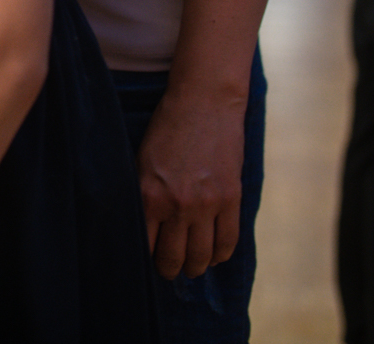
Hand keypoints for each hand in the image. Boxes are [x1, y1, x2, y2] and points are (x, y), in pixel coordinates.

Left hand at [138, 88, 246, 278]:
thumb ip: (144, 194)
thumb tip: (143, 226)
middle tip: (169, 271)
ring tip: (191, 267)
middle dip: (169, 269)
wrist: (203, 103)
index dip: (146, 258)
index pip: (145, 244)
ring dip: (196, 266)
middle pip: (173, 257)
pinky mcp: (231, 199)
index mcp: (148, 195)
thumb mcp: (142, 160)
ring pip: (202, 255)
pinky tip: (214, 256)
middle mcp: (178, 205)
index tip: (146, 262)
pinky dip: (221, 254)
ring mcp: (207, 204)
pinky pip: (228, 241)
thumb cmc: (166, 128)